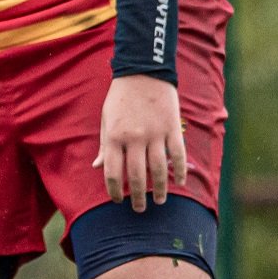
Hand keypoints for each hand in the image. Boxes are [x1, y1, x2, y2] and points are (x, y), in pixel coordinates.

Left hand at [94, 75, 186, 213]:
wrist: (143, 70)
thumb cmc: (120, 96)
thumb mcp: (106, 119)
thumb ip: (104, 145)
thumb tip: (97, 167)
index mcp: (114, 137)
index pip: (113, 172)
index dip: (115, 191)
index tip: (118, 200)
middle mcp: (134, 138)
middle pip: (136, 176)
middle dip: (137, 197)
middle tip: (139, 208)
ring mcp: (155, 133)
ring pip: (158, 169)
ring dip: (159, 189)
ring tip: (159, 201)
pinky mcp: (172, 128)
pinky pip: (178, 154)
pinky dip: (180, 170)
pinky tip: (180, 182)